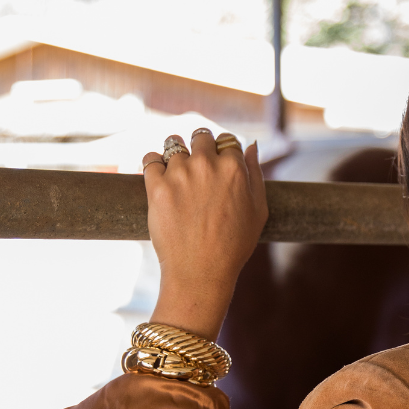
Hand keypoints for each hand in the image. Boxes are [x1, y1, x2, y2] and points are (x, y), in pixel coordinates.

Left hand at [142, 129, 267, 340]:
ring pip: (173, 144)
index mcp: (233, 168)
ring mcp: (179, 173)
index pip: (226, 141)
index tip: (218, 166)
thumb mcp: (258, 210)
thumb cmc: (234, 245)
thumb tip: (250, 145)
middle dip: (200, 148)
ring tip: (178, 177)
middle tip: (197, 170)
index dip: (222, 152)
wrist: (201, 271)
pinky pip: (150, 159)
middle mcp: (206, 164)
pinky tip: (160, 179)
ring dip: (175, 155)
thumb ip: (255, 173)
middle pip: (200, 136)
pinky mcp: (156, 186)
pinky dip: (154, 165)